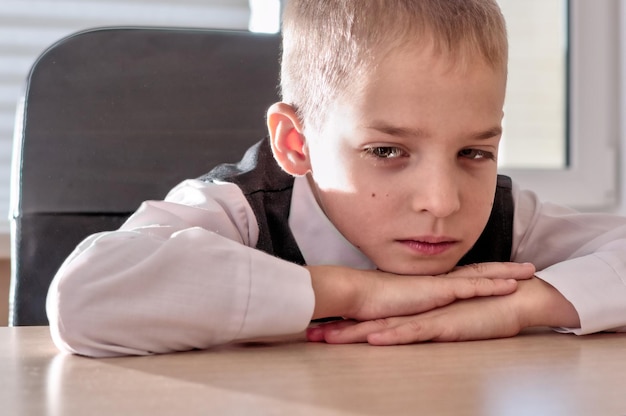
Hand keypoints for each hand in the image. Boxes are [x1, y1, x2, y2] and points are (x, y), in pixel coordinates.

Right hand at [307, 277, 579, 344]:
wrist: (360, 293)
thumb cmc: (373, 301)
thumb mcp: (398, 305)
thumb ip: (411, 307)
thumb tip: (414, 311)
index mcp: (432, 284)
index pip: (464, 276)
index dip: (484, 273)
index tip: (502, 271)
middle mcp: (440, 280)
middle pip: (480, 270)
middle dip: (505, 268)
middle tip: (527, 266)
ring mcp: (441, 284)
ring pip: (482, 275)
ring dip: (507, 273)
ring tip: (530, 271)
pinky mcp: (439, 291)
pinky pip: (472, 287)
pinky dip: (493, 285)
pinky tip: (511, 285)